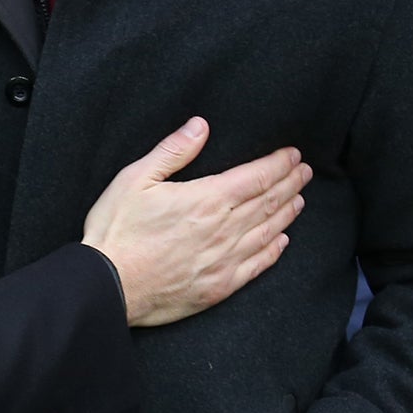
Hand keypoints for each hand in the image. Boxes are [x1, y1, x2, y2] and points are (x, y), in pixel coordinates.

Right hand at [82, 120, 310, 327]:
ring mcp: (224, 261)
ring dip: (287, 213)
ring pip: (268, 232)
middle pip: (268, 202)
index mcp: (206, 199)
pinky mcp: (219, 287)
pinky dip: (273, 251)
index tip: (293, 155)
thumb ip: (173, 151)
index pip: (256, 177)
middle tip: (304, 173)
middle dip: (290, 184)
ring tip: (299, 200)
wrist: (108, 286)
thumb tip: (200, 125)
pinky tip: (281, 242)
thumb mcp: (135, 179)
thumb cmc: (117, 231)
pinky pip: (256, 266)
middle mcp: (223, 230)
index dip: (279, 164)